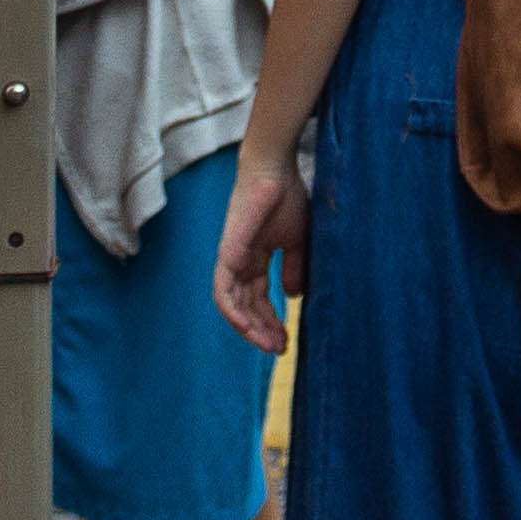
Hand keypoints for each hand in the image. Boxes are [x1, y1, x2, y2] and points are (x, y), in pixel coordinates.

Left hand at [213, 156, 309, 349]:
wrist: (275, 170)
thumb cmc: (287, 198)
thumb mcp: (298, 240)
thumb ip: (295, 267)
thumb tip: (294, 297)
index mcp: (255, 258)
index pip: (259, 298)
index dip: (272, 321)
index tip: (286, 340)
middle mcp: (240, 262)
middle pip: (247, 306)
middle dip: (263, 330)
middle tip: (279, 349)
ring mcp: (231, 259)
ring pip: (233, 305)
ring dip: (249, 328)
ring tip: (269, 344)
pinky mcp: (227, 254)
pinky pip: (223, 291)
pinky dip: (233, 312)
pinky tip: (247, 328)